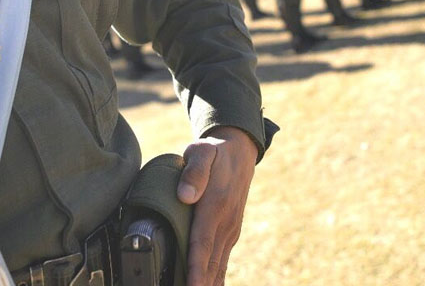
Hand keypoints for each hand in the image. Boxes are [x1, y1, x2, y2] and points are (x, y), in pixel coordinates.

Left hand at [179, 127, 258, 285]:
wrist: (239, 152)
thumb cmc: (214, 152)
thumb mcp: (201, 152)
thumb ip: (193, 171)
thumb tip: (185, 195)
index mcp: (215, 206)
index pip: (202, 244)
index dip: (195, 269)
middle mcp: (225, 223)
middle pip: (210, 262)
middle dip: (200, 283)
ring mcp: (230, 229)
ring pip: (218, 265)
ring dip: (208, 283)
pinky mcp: (231, 232)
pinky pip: (223, 260)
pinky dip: (216, 278)